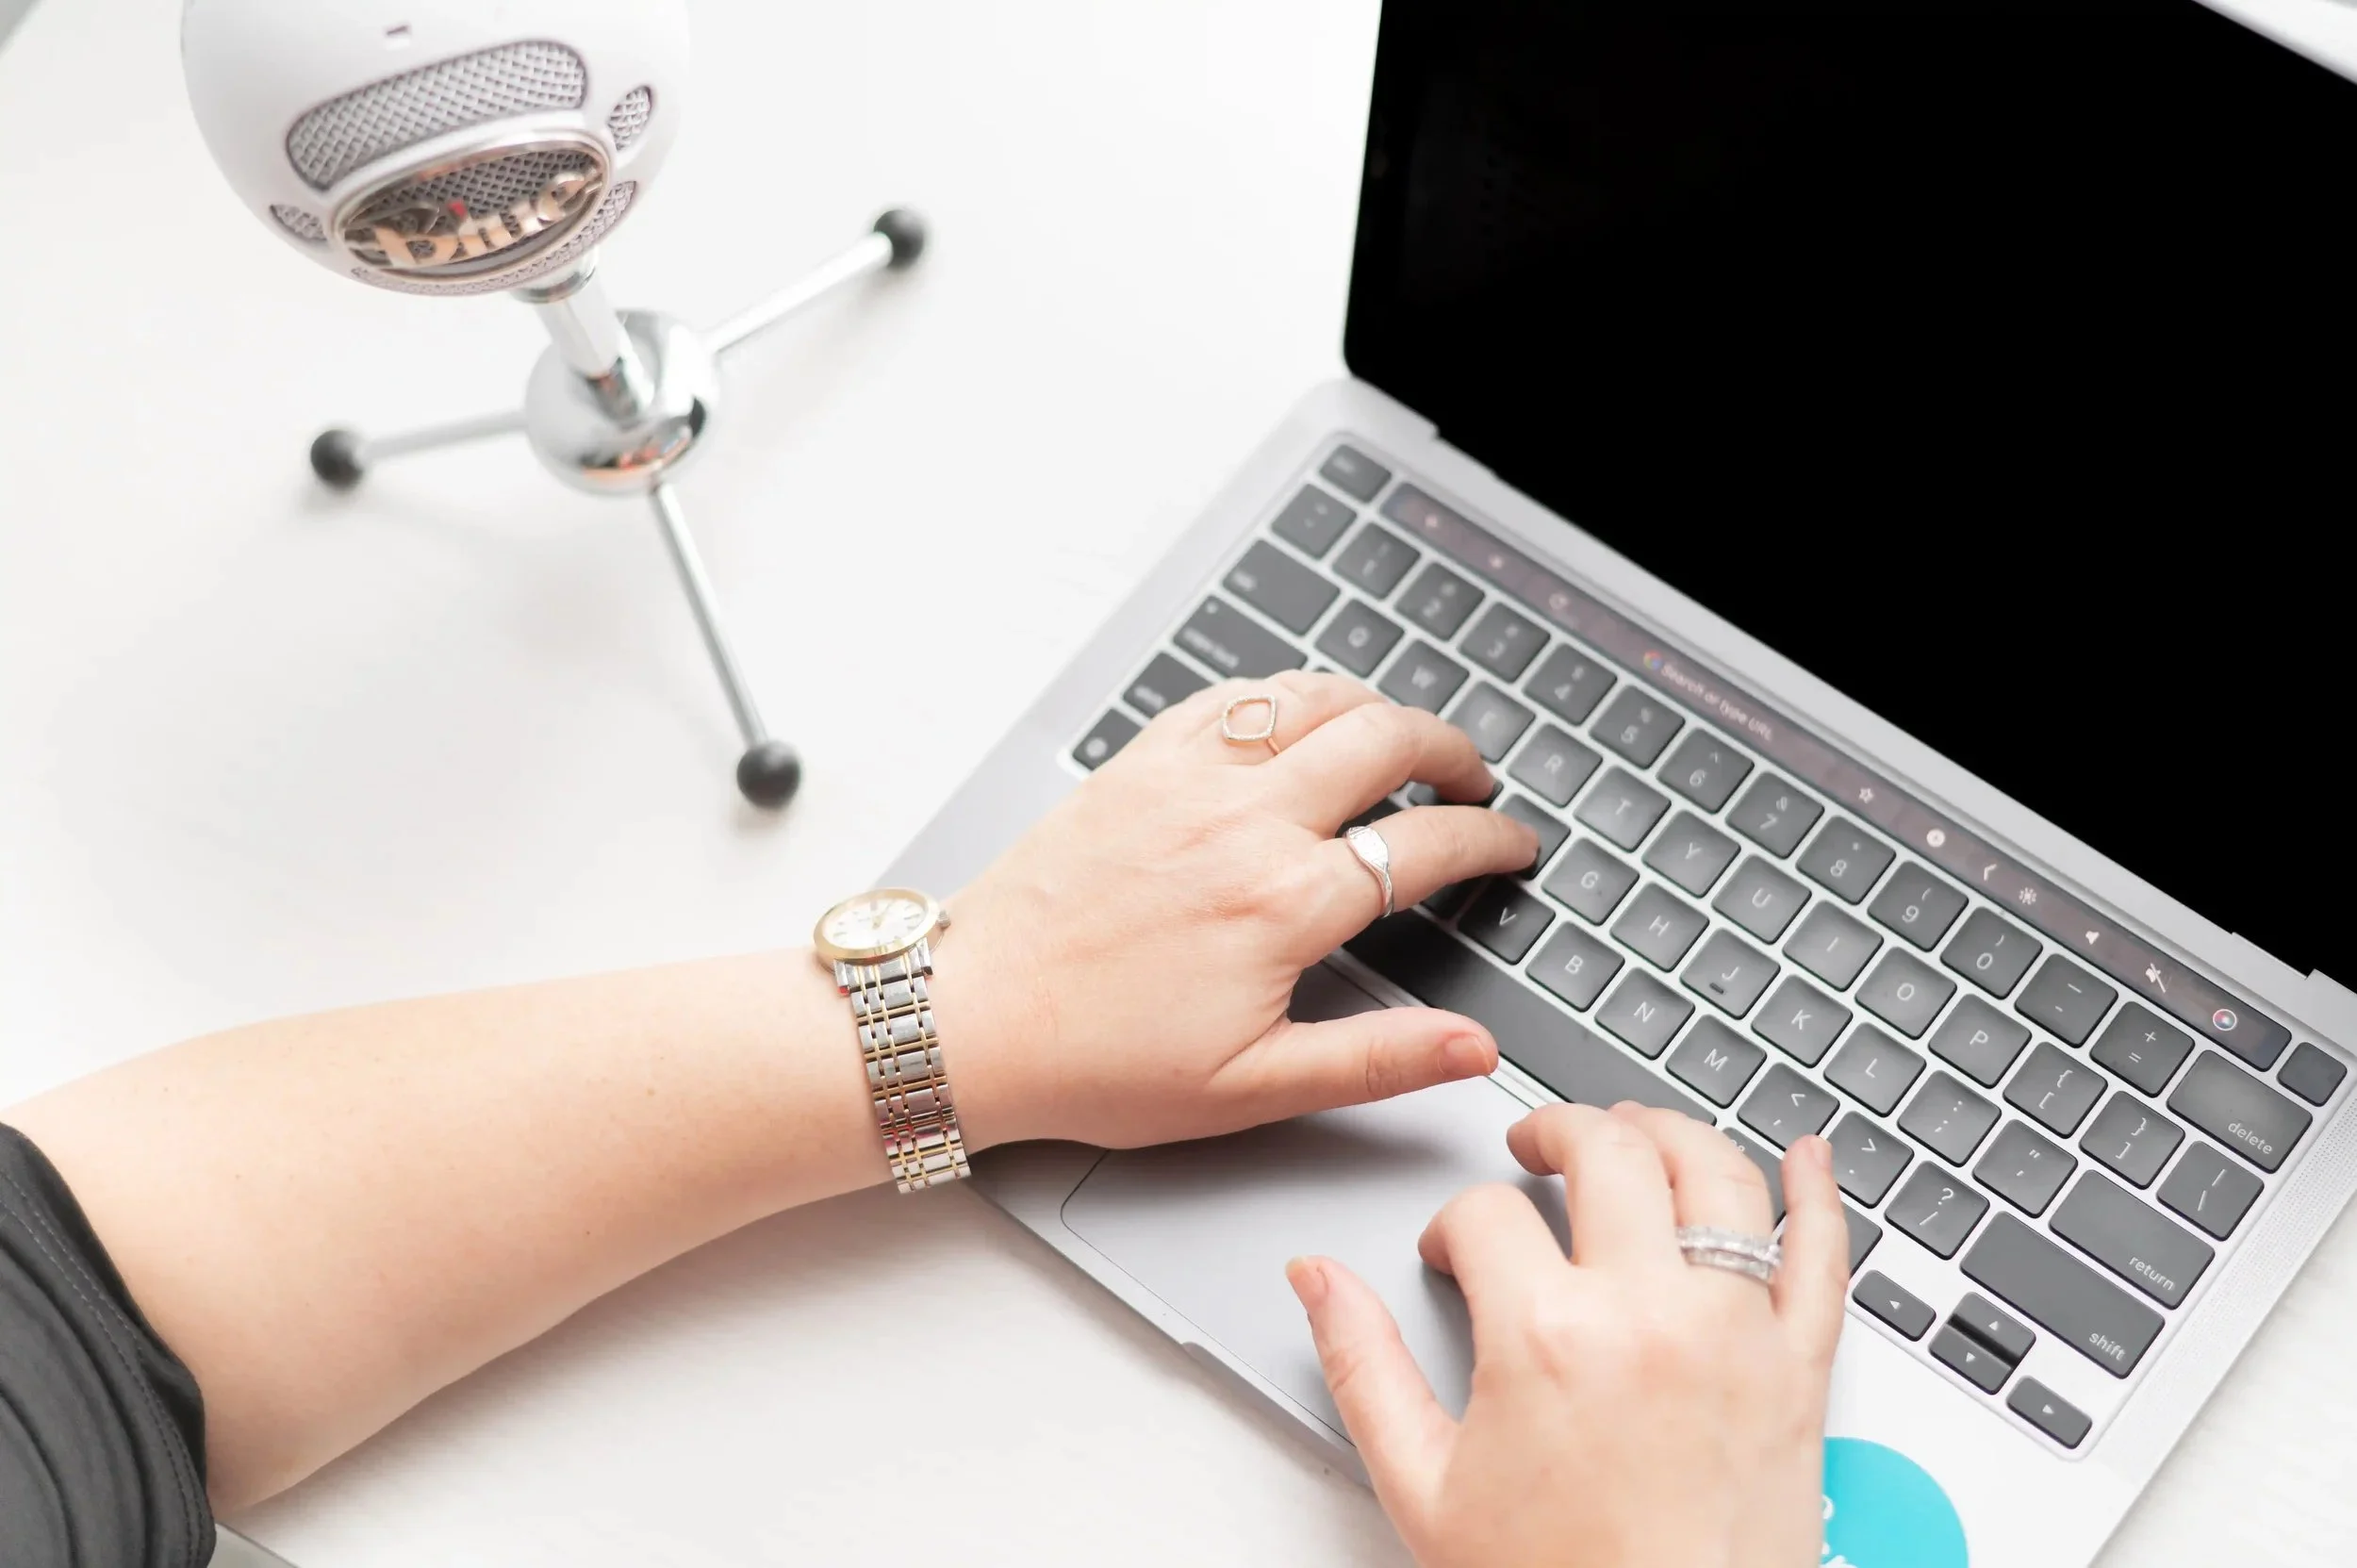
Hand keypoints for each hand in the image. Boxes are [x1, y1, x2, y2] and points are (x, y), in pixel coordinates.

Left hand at [934, 670, 1539, 1149]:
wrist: (972, 1021)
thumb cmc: (1097, 1062)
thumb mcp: (1252, 1087)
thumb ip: (1377, 1060)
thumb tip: (1473, 1052)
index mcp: (1285, 903)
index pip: (1428, 846)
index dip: (1490, 840)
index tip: (1512, 844)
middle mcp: (1244, 820)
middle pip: (1387, 739)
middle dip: (1452, 751)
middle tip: (1473, 779)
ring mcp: (1187, 779)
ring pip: (1313, 697)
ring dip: (1375, 707)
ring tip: (1401, 741)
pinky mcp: (1137, 764)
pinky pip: (1232, 698)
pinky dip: (1285, 696)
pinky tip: (1297, 720)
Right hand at [1290, 1103, 1848, 1567]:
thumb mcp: (1423, 1487)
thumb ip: (1361, 1366)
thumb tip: (1318, 1280)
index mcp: (1547, 1336)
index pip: (1487, 1213)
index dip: (1454, 1223)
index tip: (1455, 1255)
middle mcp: (1650, 1313)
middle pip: (1607, 1151)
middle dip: (1556, 1131)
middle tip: (1534, 1149)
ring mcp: (1737, 1334)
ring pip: (1716, 1173)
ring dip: (1669, 1133)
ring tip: (1635, 1136)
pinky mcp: (1801, 1373)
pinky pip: (1825, 1257)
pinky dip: (1820, 1195)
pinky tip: (1809, 1159)